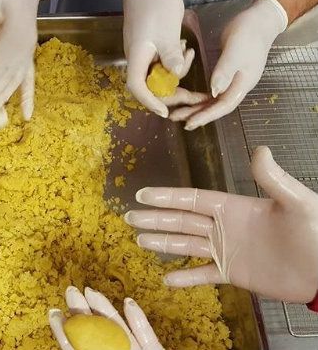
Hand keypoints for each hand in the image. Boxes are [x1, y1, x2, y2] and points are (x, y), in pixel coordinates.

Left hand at [49, 286, 163, 349]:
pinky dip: (139, 320)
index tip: (54, 312)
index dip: (64, 330)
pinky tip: (129, 302)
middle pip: (96, 332)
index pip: (76, 346)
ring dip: (106, 309)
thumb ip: (83, 346)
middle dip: (83, 311)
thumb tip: (66, 333)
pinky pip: (146, 336)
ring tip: (92, 291)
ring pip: (118, 330)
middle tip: (71, 290)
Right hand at [117, 0, 199, 117]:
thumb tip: (177, 75)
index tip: (166, 112)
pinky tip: (186, 49)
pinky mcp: (151, 47)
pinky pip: (162, 63)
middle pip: (151, 85)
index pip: (138, 87)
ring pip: (159, 75)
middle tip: (196, 96)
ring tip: (192, 56)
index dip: (150, 102)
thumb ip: (171, 54)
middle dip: (173, 92)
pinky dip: (176, 61)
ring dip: (177, 73)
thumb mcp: (166, 30)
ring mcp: (144, 53)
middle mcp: (138, 58)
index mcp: (137, 56)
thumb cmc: (153, 4)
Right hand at [125, 146, 317, 302]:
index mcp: (233, 207)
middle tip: (129, 218)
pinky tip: (166, 279)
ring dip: (163, 243)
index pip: (192, 199)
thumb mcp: (297, 203)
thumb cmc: (315, 233)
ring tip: (140, 241)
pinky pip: (204, 274)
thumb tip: (260, 149)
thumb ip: (274, 179)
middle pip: (182, 221)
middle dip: (155, 219)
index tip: (143, 195)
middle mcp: (224, 227)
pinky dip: (186, 277)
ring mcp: (227, 251)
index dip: (167, 197)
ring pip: (187, 245)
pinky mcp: (234, 273)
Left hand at [170, 0, 287, 129]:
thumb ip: (225, 72)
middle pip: (216, 107)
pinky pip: (211, 91)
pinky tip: (188, 99)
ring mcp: (232, 80)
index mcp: (243, 84)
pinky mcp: (226, 74)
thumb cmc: (248, 34)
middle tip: (176, 118)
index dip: (206, 116)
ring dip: (196, 106)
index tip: (189, 123)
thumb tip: (214, 93)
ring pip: (212, 100)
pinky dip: (199, 96)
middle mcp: (238, 86)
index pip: (223, 106)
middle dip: (196, 114)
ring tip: (177, 111)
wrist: (258, 20)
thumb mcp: (235, 51)